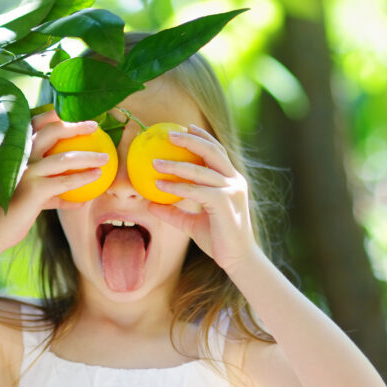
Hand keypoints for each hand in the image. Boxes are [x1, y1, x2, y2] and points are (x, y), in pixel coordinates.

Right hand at [0, 110, 108, 248]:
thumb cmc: (15, 211)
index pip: (35, 125)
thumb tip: (80, 199)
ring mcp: (26, 171)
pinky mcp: (34, 189)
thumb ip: (54, 192)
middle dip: (74, 126)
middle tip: (94, 126)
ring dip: (89, 156)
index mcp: (18, 152)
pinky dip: (83, 178)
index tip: (75, 115)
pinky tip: (97, 178)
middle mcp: (20, 157)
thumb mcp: (35, 197)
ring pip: (64, 158)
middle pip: (50, 132)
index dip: (54, 116)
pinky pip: (65, 182)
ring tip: (105, 158)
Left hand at [145, 124, 259, 272]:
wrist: (237, 260)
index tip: (185, 126)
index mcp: (231, 181)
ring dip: (175, 164)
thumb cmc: (217, 239)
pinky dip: (176, 186)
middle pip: (212, 151)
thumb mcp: (191, 222)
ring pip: (201, 170)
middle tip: (168, 133)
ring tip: (154, 162)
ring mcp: (231, 190)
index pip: (218, 151)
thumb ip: (173, 211)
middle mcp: (234, 181)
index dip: (203, 136)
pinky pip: (195, 190)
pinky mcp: (225, 202)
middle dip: (190, 139)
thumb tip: (150, 204)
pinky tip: (159, 185)